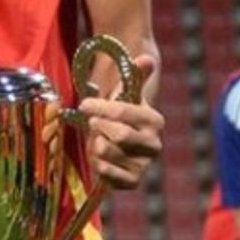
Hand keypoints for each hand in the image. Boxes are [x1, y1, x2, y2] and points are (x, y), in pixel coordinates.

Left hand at [78, 54, 163, 188]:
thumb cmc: (122, 113)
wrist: (122, 141)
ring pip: (108, 152)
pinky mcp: (132, 181)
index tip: (84, 104)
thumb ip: (136, 74)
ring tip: (99, 139)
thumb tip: (146, 58)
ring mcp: (144, 165)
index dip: (99, 107)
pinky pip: (108, 175)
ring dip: (97, 144)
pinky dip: (98, 164)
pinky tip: (100, 156)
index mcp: (155, 120)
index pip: (122, 112)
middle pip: (118, 134)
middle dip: (99, 126)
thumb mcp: (127, 92)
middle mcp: (154, 144)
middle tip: (93, 123)